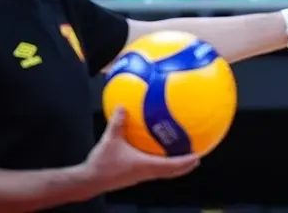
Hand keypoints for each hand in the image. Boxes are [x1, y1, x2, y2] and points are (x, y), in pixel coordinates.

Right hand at [83, 109, 198, 192]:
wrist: (89, 180)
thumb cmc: (101, 164)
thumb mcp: (110, 139)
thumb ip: (118, 122)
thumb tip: (122, 106)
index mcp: (144, 165)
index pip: (171, 165)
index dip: (186, 162)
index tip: (198, 156)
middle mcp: (146, 172)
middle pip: (171, 172)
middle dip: (186, 166)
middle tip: (197, 157)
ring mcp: (141, 176)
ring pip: (164, 172)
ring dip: (176, 166)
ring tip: (185, 157)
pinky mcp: (135, 175)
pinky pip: (155, 170)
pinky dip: (163, 164)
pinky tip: (160, 155)